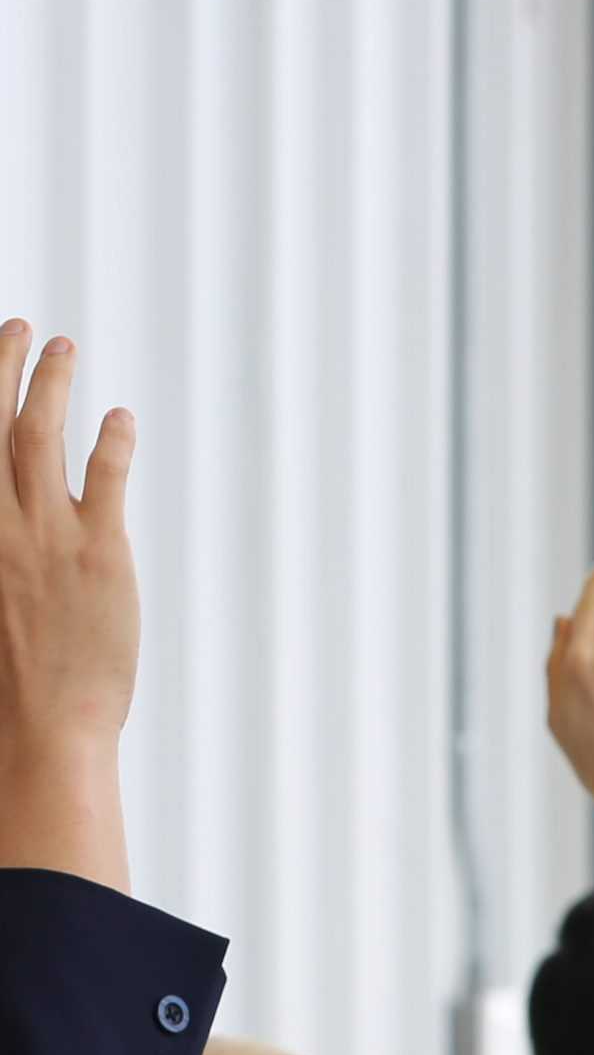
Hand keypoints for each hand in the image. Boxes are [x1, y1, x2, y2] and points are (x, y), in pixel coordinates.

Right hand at [0, 324, 138, 887]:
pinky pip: (103, 479)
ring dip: (50, 385)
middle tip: (18, 326)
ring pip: (40, 436)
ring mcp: (44, 535)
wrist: (40, 727)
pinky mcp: (99, 553)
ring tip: (64, 350)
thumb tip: (6, 512)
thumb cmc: (7, 683)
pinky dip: (111, 442)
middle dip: (0, 365)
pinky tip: (120, 418)